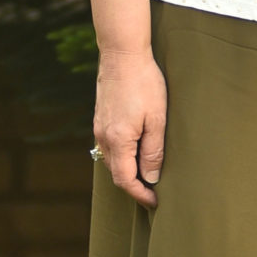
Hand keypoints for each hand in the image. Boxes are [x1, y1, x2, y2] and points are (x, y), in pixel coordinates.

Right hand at [92, 46, 166, 205]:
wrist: (122, 54)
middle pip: (116, 173)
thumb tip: (151, 178)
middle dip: (135, 186)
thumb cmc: (145, 83)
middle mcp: (103, 137)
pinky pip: (110, 147)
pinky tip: (138, 151)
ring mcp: (99, 128)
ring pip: (112, 160)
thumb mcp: (157, 119)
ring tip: (149, 174)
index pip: (125, 180)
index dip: (140, 194)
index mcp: (118, 140)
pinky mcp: (101, 119)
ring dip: (129, 170)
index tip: (156, 202)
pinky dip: (123, 156)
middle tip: (156, 192)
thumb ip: (154, 151)